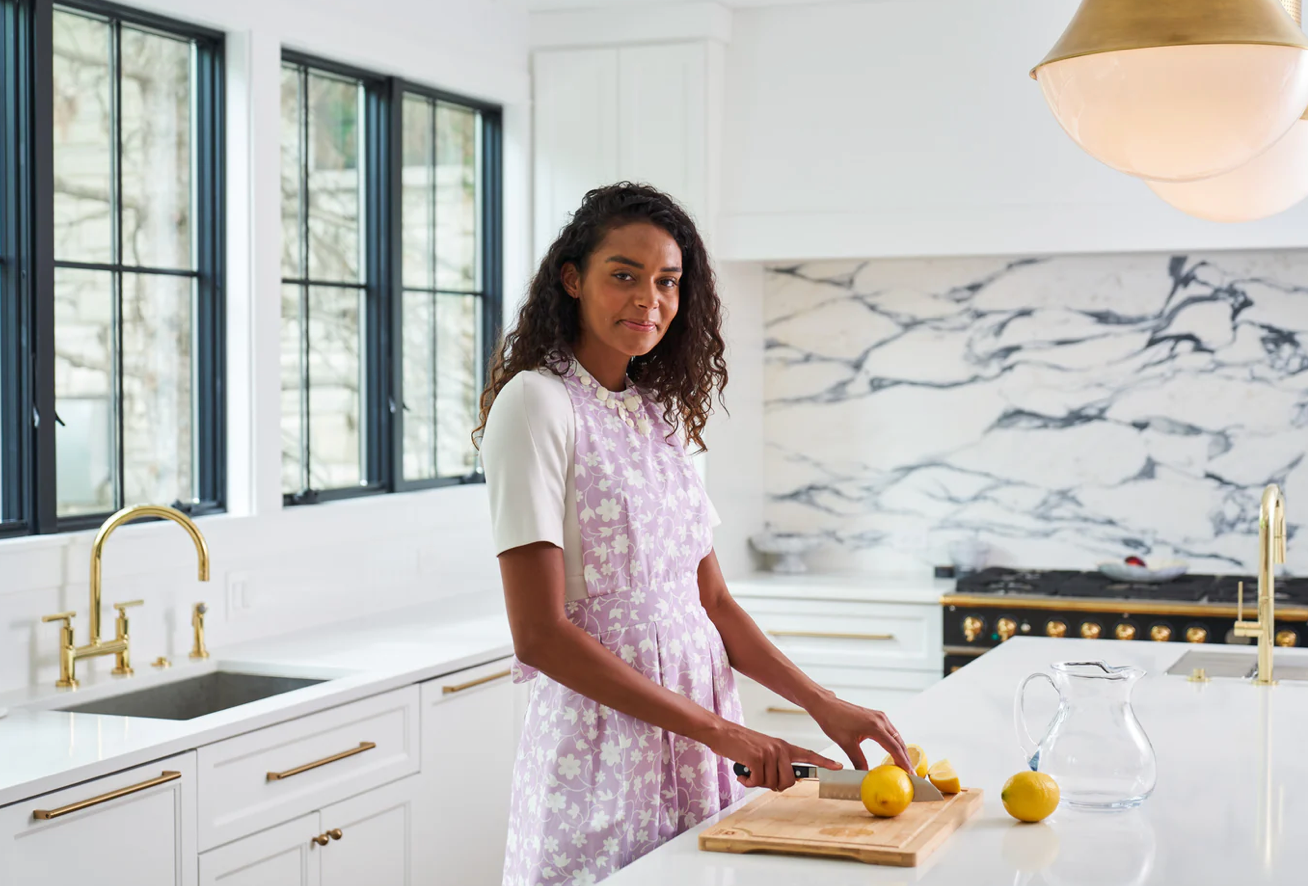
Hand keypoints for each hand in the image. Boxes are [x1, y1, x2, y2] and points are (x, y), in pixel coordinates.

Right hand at [705, 719, 841, 791]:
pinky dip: (747, 781)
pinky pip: (757, 781)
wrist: (722, 733)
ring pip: (771, 783)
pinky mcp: (756, 758)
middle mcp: (779, 748)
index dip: (824, 762)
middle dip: (774, 785)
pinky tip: (742, 772)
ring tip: (748, 770)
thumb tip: (786, 781)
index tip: (839, 767)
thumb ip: (777, 763)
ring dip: (756, 782)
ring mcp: (768, 752)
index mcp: (784, 746)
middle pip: (788, 781)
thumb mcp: (764, 750)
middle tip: (760, 778)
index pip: (809, 754)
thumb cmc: (741, 744)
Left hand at [809, 695, 911, 771]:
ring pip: (896, 736)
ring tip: (903, 765)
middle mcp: (881, 720)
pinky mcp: (876, 716)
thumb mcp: (846, 744)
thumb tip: (866, 775)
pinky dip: (894, 742)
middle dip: (906, 758)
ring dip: (901, 750)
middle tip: (910, 773)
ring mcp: (879, 717)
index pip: (894, 748)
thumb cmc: (834, 721)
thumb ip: (858, 761)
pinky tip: (893, 751)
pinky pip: (890, 731)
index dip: (903, 762)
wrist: (826, 706)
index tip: (909, 773)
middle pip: (899, 742)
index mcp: (875, 726)